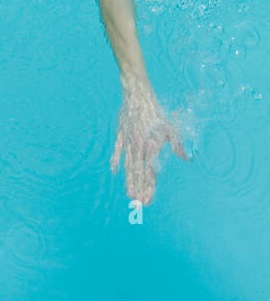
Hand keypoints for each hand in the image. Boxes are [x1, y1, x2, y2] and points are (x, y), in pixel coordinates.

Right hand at [111, 78, 185, 203]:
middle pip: (137, 173)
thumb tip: (186, 159)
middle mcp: (138, 148)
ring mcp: (127, 142)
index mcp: (151, 147)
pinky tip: (114, 171)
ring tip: (128, 194)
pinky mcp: (120, 134)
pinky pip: (117, 150)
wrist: (138, 95)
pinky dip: (115, 161)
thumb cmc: (156, 111)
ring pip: (127, 165)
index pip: (150, 173)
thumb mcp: (171, 128)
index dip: (149, 188)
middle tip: (137, 205)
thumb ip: (177, 145)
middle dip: (138, 189)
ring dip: (128, 180)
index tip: (147, 201)